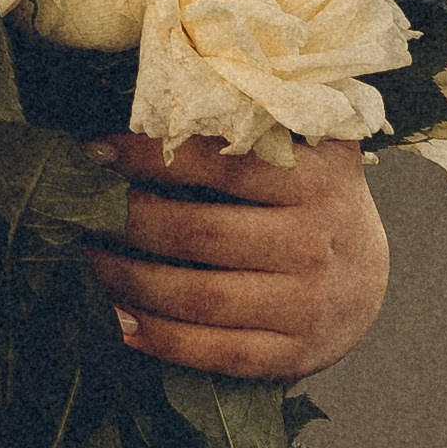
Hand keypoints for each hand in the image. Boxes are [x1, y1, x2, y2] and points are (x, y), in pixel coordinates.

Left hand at [85, 132, 387, 380]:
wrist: (370, 280)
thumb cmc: (309, 201)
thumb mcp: (303, 150)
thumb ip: (253, 118)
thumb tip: (158, 91)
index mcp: (317, 179)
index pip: (219, 163)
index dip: (148, 156)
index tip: (93, 152)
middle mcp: (315, 242)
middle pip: (198, 234)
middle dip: (124, 222)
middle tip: (76, 210)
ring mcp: (308, 305)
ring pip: (199, 298)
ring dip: (129, 281)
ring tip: (87, 261)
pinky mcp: (295, 355)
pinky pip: (216, 353)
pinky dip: (161, 340)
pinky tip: (120, 323)